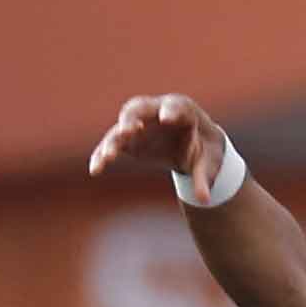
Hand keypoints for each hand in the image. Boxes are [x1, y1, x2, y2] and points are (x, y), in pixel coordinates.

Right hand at [87, 93, 232, 203]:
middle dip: (132, 118)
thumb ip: (204, 179)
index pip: (175, 106)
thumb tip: (204, 201)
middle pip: (140, 108)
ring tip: (108, 156)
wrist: (194, 147)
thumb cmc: (204, 149)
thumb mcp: (209, 163)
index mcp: (183, 110)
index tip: (166, 118)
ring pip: (122, 126)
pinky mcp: (128, 138)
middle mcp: (157, 111)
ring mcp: (140, 123)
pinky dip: (103, 154)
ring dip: (114, 139)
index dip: (170, 111)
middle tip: (128, 130)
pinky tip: (96, 169)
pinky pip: (112, 143)